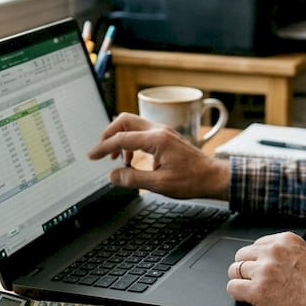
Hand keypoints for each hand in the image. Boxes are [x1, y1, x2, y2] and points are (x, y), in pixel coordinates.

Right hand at [87, 113, 230, 199]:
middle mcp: (159, 130)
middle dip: (109, 134)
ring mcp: (163, 131)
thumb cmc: (192, 180)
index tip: (92, 155)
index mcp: (156, 140)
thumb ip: (133, 179)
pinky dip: (131, 142)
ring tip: (118, 160)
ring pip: (133, 125)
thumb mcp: (159, 185)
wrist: (213, 177)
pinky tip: (132, 160)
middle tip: (102, 151)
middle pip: (125, 120)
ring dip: (120, 138)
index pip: (122, 139)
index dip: (103, 147)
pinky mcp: (166, 137)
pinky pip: (142, 132)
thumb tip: (113, 175)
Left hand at [228, 232, 305, 305]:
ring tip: (252, 292)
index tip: (261, 270)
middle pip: (242, 255)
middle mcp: (273, 251)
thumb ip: (287, 254)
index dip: (257, 260)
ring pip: (234, 270)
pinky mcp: (258, 291)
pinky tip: (248, 299)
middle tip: (254, 282)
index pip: (257, 245)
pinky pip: (232, 288)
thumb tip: (268, 259)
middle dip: (246, 269)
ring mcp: (264, 270)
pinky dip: (237, 294)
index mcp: (286, 240)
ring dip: (241, 281)